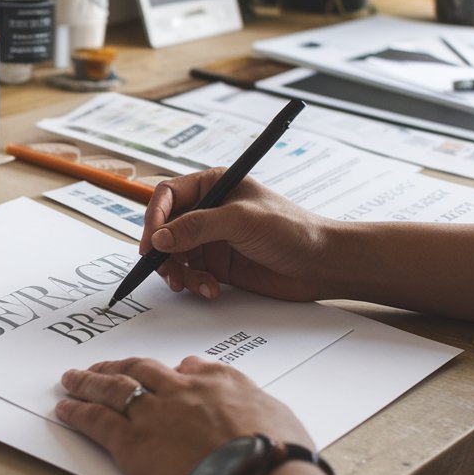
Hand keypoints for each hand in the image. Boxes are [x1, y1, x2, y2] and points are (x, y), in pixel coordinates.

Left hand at [56, 356, 311, 474]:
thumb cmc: (278, 460)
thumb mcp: (275, 413)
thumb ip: (244, 391)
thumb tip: (219, 376)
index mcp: (218, 385)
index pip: (186, 370)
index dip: (165, 372)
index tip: (157, 372)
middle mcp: (181, 392)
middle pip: (140, 371)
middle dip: (117, 368)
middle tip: (99, 368)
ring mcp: (154, 415)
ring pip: (112, 388)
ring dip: (88, 382)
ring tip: (71, 380)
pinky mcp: (132, 443)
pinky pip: (96, 420)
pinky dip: (78, 411)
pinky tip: (65, 408)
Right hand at [141, 169, 333, 301]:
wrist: (322, 264)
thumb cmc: (293, 229)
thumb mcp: (241, 221)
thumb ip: (197, 227)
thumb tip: (159, 238)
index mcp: (213, 185)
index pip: (168, 196)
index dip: (154, 218)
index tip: (151, 242)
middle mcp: (208, 210)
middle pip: (165, 228)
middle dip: (163, 251)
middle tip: (167, 270)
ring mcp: (211, 238)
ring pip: (174, 254)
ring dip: (178, 272)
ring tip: (193, 283)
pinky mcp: (217, 264)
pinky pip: (190, 273)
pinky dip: (194, 283)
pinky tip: (211, 288)